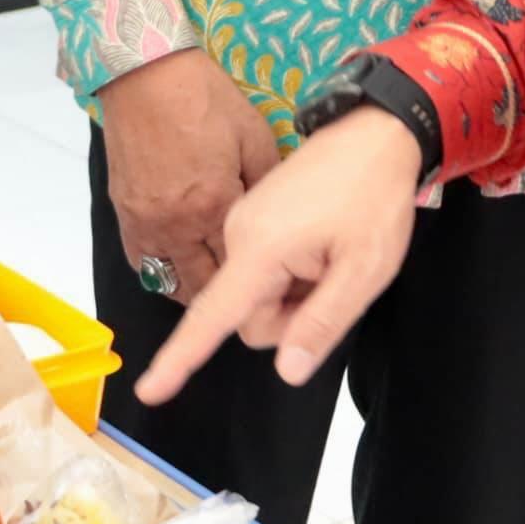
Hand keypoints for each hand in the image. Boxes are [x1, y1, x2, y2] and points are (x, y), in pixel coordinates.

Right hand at [97, 48, 278, 304]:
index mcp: (215, 205)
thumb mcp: (254, 136)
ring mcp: (146, 222)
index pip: (239, 267)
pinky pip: (141, 262)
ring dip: (194, 289)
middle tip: (249, 295)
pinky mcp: (124, 214)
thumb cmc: (204, 98)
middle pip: (203, 285)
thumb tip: (279, 216)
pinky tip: (181, 265)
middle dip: (227, 295)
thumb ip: (267, 184)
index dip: (258, 282)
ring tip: (217, 286)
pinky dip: (163, 271)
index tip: (274, 287)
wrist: (147, 74)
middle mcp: (177, 224)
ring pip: (170, 282)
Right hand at [135, 103, 419, 401]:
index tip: (149, 392)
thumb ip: (322, 323)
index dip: (182, 360)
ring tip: (331, 258)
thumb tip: (287, 373)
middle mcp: (236, 235)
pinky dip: (290, 274)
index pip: (213, 318)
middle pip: (248, 315)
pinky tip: (320, 248)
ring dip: (293, 294)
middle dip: (289, 318)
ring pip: (256, 295)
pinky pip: (260, 270)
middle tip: (335, 283)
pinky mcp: (250, 218)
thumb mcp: (365, 270)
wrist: (375, 131)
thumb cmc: (375, 197)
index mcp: (259, 250)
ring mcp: (241, 223)